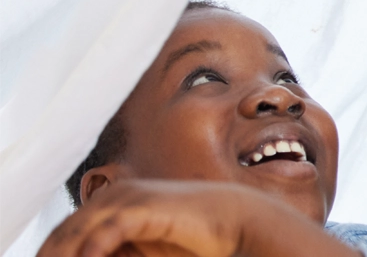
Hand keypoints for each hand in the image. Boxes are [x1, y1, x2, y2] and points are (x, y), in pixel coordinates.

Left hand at [37, 180, 250, 256]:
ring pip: (77, 232)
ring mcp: (128, 199)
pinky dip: (95, 246)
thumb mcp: (141, 253)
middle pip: (62, 236)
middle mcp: (112, 197)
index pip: (60, 237)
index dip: (48, 255)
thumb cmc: (192, 238)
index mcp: (108, 204)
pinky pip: (111, 227)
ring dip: (63, 255)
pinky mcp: (146, 207)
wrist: (236, 219)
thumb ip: (113, 253)